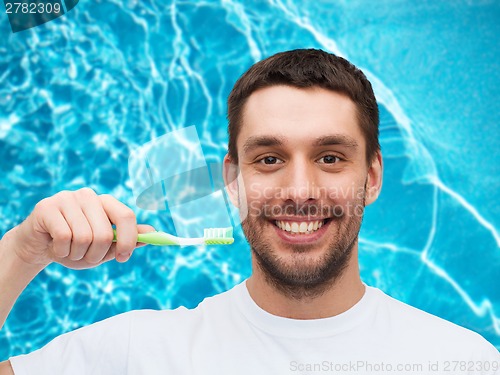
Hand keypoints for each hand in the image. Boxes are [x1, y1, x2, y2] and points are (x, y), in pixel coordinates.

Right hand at [10, 188, 153, 269]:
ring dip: (77, 255)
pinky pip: (63, 237)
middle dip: (96, 255)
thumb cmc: (76, 247)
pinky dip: (61, 251)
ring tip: (69, 251)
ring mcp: (67, 198)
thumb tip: (153, 233)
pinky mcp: (47, 207)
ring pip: (83, 237)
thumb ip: (128, 240)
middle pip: (104, 233)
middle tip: (85, 258)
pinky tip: (55, 247)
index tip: (124, 258)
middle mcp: (88, 195)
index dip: (129, 239)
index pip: (126, 215)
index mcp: (106, 202)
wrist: (39, 247)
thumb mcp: (105, 248)